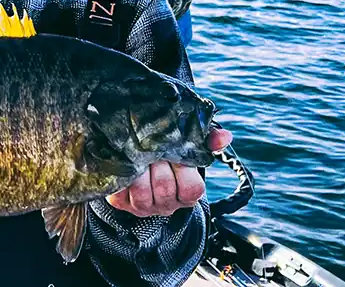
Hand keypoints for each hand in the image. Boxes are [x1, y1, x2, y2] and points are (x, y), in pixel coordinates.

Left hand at [105, 127, 232, 216]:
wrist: (138, 154)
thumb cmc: (169, 151)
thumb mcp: (190, 145)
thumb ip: (208, 140)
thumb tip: (224, 137)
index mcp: (187, 193)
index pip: (192, 188)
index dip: (182, 168)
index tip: (174, 151)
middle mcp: (167, 204)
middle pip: (165, 190)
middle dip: (157, 164)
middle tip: (151, 147)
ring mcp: (144, 207)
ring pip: (143, 197)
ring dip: (138, 172)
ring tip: (136, 154)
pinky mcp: (122, 203)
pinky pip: (120, 196)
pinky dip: (121, 177)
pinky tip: (122, 163)